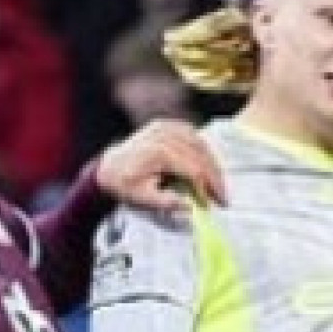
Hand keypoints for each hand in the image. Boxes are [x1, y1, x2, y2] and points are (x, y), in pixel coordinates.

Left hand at [95, 121, 228, 215]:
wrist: (108, 168)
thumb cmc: (124, 185)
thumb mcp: (142, 199)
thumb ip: (166, 203)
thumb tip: (189, 206)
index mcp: (158, 152)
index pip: (194, 169)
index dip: (208, 187)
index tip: (216, 203)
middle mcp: (163, 134)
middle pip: (201, 154)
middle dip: (215, 177)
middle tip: (224, 196)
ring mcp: (164, 126)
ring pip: (200, 142)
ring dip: (213, 162)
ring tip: (219, 183)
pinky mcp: (165, 125)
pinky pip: (192, 134)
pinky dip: (203, 149)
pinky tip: (208, 164)